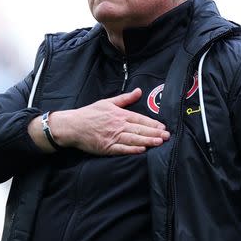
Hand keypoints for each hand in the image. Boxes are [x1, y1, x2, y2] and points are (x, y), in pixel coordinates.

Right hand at [31, 88, 169, 154]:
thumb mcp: (108, 102)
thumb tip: (139, 91)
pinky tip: (142, 150)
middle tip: (167, 136)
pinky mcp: (107, 147)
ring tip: (159, 142)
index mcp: (119, 114)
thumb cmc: (89, 114)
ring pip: (133, 139)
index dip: (152, 123)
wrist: (73, 125)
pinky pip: (122, 149)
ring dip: (147, 141)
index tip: (163, 127)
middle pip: (139, 129)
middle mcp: (118, 125)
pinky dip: (132, 149)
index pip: (140, 119)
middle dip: (155, 133)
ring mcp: (112, 137)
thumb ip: (125, 98)